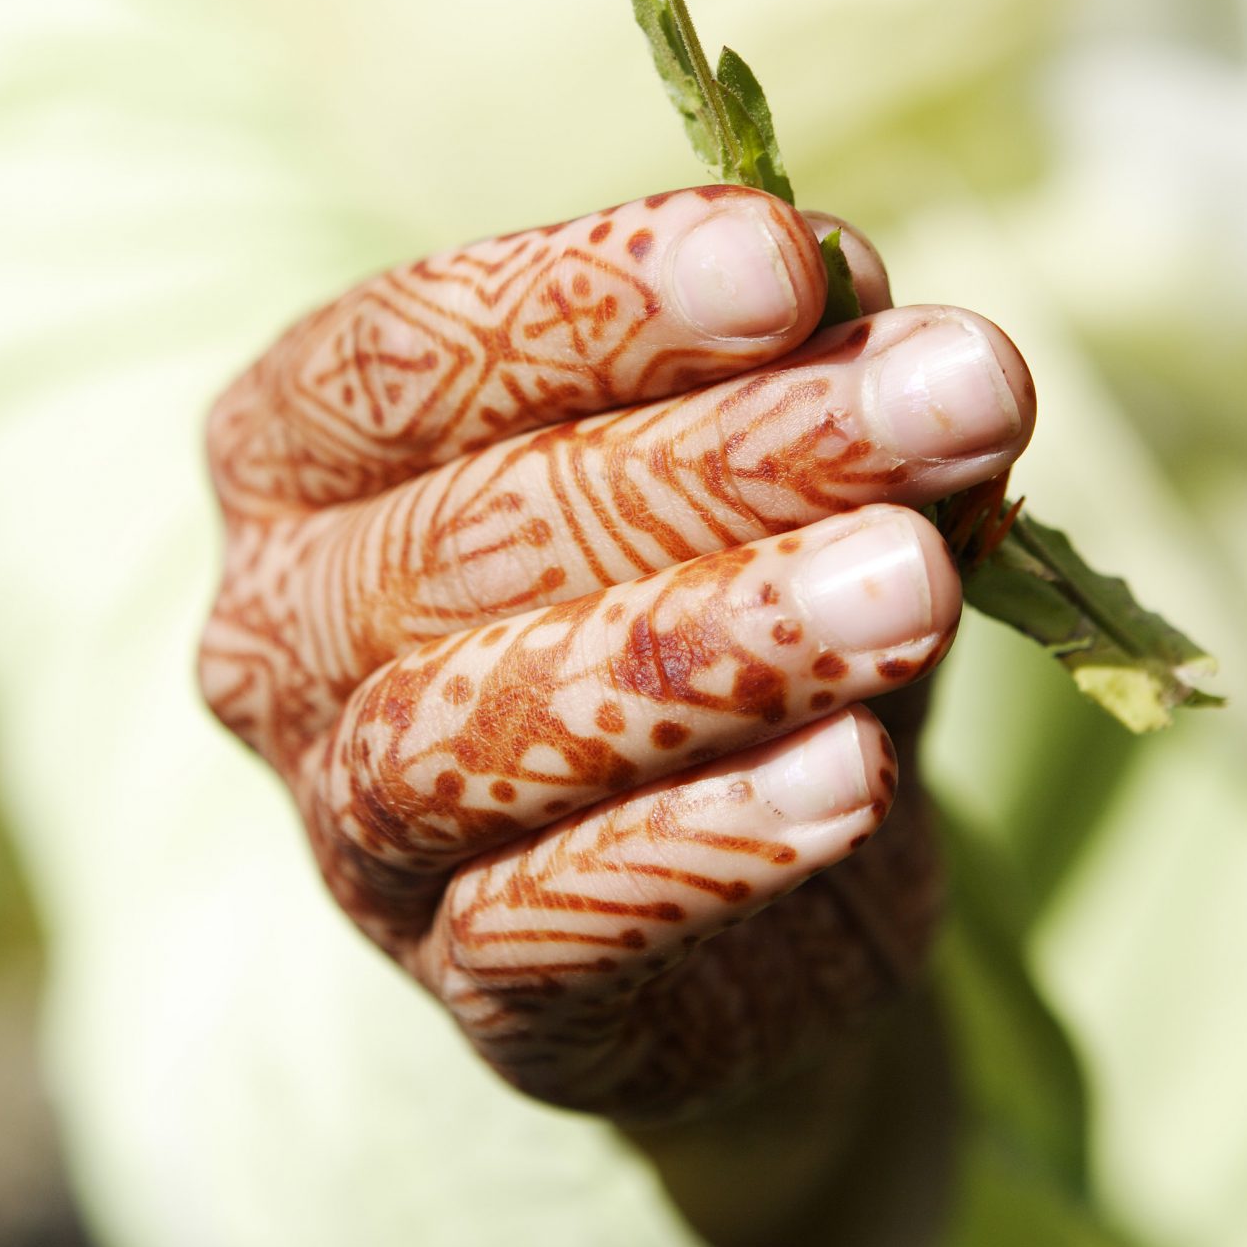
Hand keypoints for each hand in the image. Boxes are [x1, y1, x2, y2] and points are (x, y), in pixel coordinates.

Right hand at [199, 185, 1034, 1128]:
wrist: (759, 890)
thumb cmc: (721, 602)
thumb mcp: (776, 460)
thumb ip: (797, 369)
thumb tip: (856, 280)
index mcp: (303, 455)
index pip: (403, 351)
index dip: (591, 299)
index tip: (789, 257)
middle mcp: (285, 633)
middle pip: (476, 526)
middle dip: (733, 452)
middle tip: (961, 391)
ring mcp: (355, 827)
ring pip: (477, 730)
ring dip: (716, 648)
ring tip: (912, 585)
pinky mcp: (472, 989)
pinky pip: (550, 923)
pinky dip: (708, 843)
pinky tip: (854, 776)